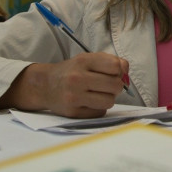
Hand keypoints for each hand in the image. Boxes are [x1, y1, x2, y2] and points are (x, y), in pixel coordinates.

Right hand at [4, 53, 128, 117]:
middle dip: (116, 87)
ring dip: (108, 99)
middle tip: (107, 86)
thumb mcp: (87, 59)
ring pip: (109, 101)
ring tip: (98, 94)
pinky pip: (99, 112)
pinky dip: (98, 108)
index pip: (115, 66)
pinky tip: (89, 102)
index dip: (119, 71)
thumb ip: (110, 61)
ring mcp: (74, 96)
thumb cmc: (71, 71)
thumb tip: (126, 71)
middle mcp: (77, 78)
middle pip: (115, 85)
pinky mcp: (73, 112)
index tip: (113, 73)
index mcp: (83, 61)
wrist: (45, 85)